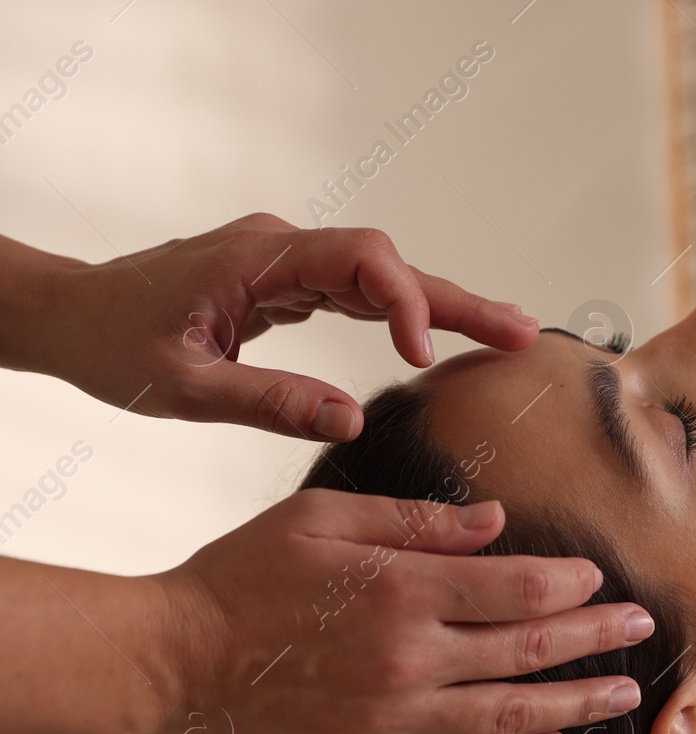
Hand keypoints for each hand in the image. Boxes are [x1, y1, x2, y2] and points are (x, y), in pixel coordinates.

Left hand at [14, 212, 539, 439]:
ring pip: (385, 277)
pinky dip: (408, 314)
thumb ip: (269, 401)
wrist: (73, 314)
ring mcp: (290, 264)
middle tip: (522, 334)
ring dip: (445, 306)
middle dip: (458, 299)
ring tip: (509, 335)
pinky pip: (363, 292)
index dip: (406, 300)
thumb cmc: (115, 343)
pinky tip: (443, 338)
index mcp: (258, 259)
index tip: (423, 355)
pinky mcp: (291, 284)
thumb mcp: (185, 387)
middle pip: (390, 264)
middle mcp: (283, 250)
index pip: (360, 259)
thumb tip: (351, 421)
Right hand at [154, 488, 652, 733]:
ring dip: (577, 705)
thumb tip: (497, 522)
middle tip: (642, 629)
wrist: (170, 664)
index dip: (570, 584)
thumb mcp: (324, 521)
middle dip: (596, 639)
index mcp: (403, 590)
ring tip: (624, 696)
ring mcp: (396, 717)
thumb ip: (418, 522)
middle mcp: (412, 659)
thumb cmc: (241, 577)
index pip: (517, 588)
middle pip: (530, 652)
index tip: (601, 578)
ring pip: (511, 715)